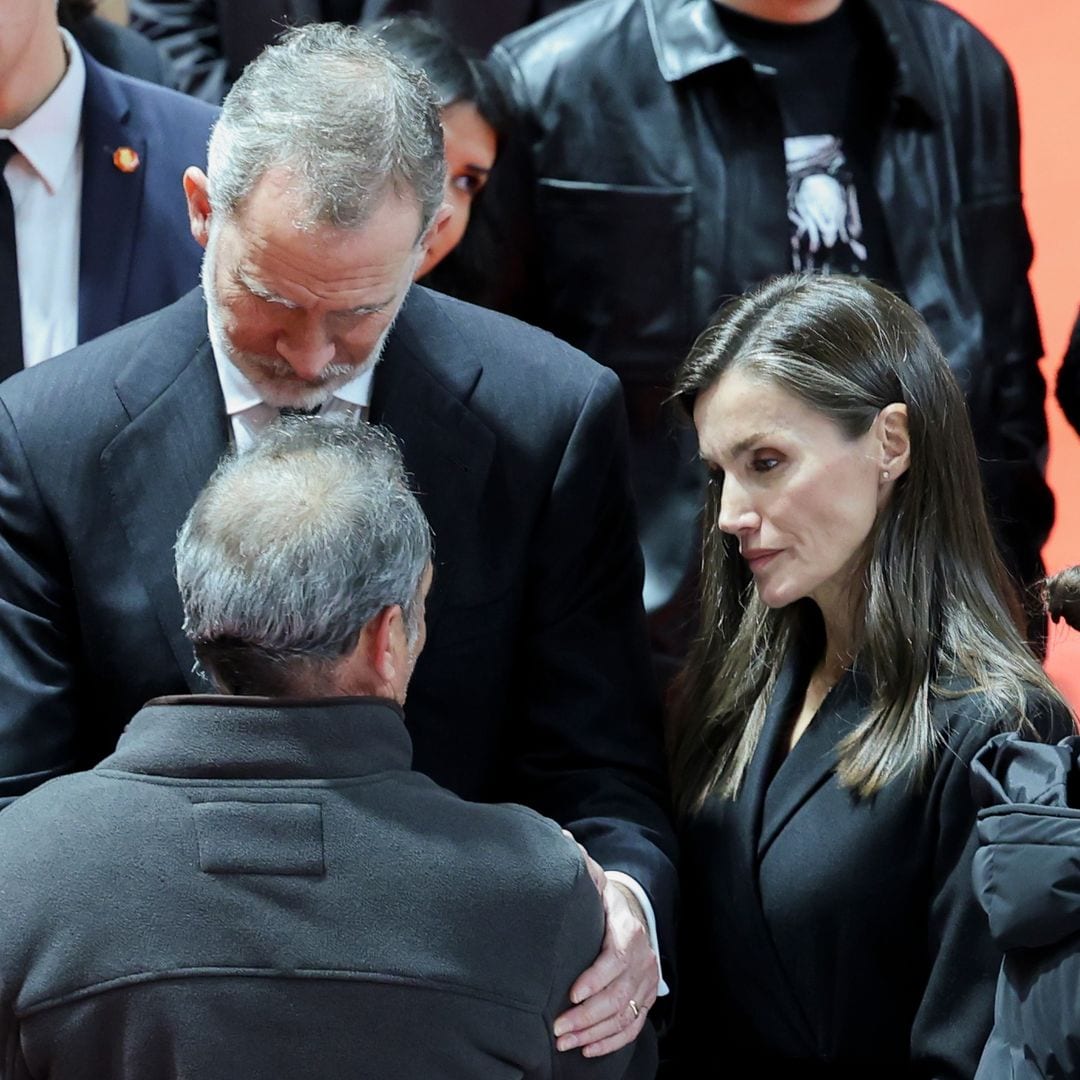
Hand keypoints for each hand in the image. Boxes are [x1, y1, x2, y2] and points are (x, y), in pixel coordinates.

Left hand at [553, 867, 657, 1057]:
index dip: (597, 977)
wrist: (630, 912)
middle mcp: (642, 958)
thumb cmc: (602, 899)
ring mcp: (645, 981)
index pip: (618, 957)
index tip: (571, 992)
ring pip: (624, 1015)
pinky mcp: (644, 999)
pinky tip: (587, 1048)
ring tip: (563, 1041)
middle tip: (557, 1028)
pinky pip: (632, 1027)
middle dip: (587, 1015)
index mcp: (628, 928)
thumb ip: (580, 866)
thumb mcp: (595, 880)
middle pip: (619, 994)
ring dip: (594, 1032)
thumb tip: (562, 839)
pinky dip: (611, 1042)